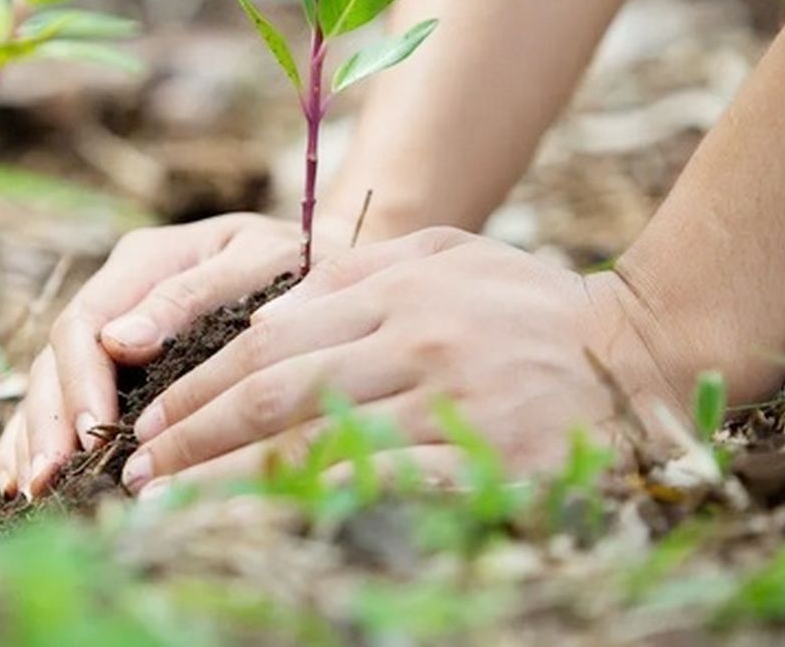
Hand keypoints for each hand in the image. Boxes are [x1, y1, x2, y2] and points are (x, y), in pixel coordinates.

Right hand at [0, 211, 355, 499]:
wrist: (327, 266)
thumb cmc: (300, 263)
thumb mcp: (257, 262)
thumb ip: (191, 295)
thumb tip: (118, 342)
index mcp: (145, 260)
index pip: (86, 322)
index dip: (80, 381)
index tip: (89, 435)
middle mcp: (118, 293)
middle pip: (58, 357)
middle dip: (49, 420)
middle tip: (49, 479)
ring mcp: (114, 327)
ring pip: (50, 380)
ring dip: (34, 435)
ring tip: (31, 489)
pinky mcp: (119, 361)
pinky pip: (63, 396)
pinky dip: (36, 434)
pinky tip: (20, 477)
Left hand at [118, 227, 713, 496]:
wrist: (647, 349)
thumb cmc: (534, 304)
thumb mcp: (449, 255)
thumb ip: (360, 274)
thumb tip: (266, 311)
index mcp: (397, 284)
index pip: (269, 338)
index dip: (199, 386)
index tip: (150, 422)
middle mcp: (416, 334)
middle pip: (274, 390)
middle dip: (191, 437)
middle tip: (137, 474)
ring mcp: (451, 395)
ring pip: (313, 442)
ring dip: (228, 482)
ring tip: (170, 508)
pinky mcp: (488, 456)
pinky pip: (380, 487)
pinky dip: (311, 507)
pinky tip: (267, 529)